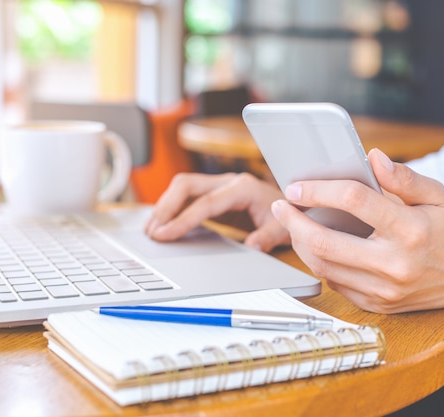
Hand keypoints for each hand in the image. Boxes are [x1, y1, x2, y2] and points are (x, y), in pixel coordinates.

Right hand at [146, 172, 289, 251]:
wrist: (292, 205)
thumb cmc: (287, 216)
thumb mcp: (282, 230)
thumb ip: (266, 237)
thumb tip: (252, 246)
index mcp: (242, 188)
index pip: (205, 202)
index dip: (182, 218)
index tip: (165, 234)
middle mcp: (227, 181)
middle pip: (186, 185)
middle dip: (165, 207)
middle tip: (152, 231)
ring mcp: (219, 185)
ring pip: (182, 187)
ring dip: (164, 206)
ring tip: (151, 230)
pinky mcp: (213, 193)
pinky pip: (186, 196)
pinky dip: (171, 208)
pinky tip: (163, 224)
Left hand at [272, 148, 443, 315]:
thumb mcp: (437, 194)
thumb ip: (403, 176)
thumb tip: (371, 157)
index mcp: (411, 230)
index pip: (355, 203)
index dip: (320, 191)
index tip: (297, 186)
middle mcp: (395, 264)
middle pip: (326, 243)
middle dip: (294, 222)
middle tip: (281, 205)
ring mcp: (385, 290)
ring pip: (324, 267)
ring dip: (300, 243)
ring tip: (293, 223)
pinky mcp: (378, 305)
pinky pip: (335, 284)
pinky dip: (320, 263)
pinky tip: (315, 246)